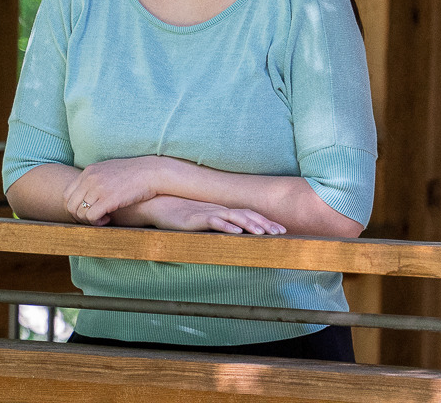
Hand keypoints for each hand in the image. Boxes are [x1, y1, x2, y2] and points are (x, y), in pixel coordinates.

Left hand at [63, 156, 167, 224]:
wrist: (152, 172)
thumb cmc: (134, 173)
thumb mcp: (109, 170)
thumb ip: (95, 179)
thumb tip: (87, 193)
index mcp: (89, 171)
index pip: (68, 194)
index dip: (75, 207)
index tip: (87, 211)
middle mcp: (90, 178)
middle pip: (71, 205)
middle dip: (80, 216)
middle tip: (93, 219)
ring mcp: (98, 188)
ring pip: (80, 212)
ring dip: (89, 220)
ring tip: (103, 219)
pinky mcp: (108, 199)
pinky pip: (91, 217)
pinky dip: (97, 222)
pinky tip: (108, 219)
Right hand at [137, 196, 286, 234]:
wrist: (158, 205)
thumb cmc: (181, 215)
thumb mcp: (203, 221)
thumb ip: (218, 225)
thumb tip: (235, 235)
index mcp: (223, 211)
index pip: (249, 215)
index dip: (265, 221)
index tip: (281, 230)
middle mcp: (219, 210)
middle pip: (247, 214)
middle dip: (264, 223)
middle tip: (280, 232)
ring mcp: (208, 213)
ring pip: (233, 217)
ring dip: (249, 224)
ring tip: (263, 232)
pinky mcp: (196, 219)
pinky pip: (213, 221)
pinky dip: (226, 225)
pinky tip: (236, 231)